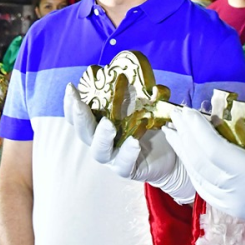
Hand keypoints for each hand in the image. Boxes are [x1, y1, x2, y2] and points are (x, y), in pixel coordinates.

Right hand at [64, 85, 193, 202]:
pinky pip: (125, 165)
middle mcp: (102, 142)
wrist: (173, 153)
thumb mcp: (146, 106)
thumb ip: (139, 92)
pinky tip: (134, 143)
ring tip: (107, 124)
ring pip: (99, 151)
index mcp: (100, 124)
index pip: (79, 116)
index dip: (71, 104)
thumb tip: (142, 74)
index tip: (71, 87)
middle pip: (84, 133)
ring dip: (101, 136)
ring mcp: (114, 158)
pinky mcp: (129, 170)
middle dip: (79, 117)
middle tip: (79, 103)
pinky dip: (127, 154)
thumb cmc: (154, 126)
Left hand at [163, 92, 244, 244]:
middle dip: (184, 138)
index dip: (197, 130)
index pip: (214, 151)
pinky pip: (205, 188)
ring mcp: (233, 205)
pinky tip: (189, 154)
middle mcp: (238, 193)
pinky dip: (194, 169)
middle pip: (201, 163)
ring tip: (173, 132)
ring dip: (184, 153)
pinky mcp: (232, 209)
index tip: (187, 111)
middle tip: (173, 115)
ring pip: (199, 178)